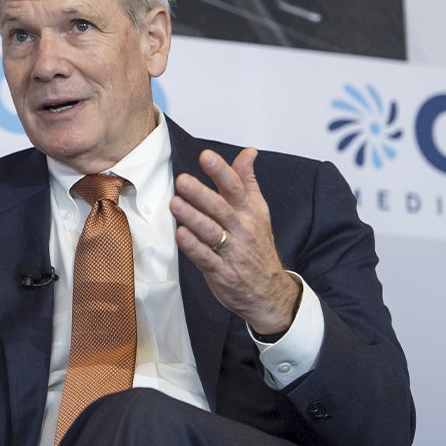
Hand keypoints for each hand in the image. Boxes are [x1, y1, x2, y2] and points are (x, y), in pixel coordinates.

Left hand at [170, 148, 298, 334]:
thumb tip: (248, 152)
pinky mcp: (221, 272)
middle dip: (201, 193)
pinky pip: (205, 258)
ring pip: (210, 231)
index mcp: (250, 212)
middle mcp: (242, 229)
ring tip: (175, 203)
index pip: (236, 186)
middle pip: (220, 208)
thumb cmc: (257, 246)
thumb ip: (247, 181)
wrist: (269, 292)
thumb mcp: (258, 212)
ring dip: (192, 217)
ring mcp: (231, 251)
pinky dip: (192, 246)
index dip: (221, 171)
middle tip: (182, 180)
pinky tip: (180, 234)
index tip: (206, 156)